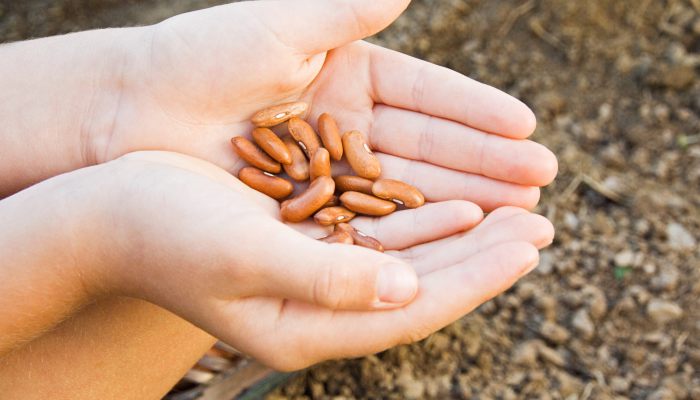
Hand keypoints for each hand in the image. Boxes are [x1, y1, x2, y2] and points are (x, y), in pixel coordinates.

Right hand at [81, 152, 551, 369]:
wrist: (113, 213)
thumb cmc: (165, 233)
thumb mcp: (243, 254)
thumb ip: (323, 278)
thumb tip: (406, 289)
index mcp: (306, 327)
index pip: (412, 310)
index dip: (474, 280)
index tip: (530, 247)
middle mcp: (319, 308)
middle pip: (423, 287)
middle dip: (484, 257)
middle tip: (543, 223)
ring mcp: (317, 277)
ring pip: (410, 259)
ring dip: (464, 235)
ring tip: (518, 209)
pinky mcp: (311, 243)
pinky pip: (383, 234)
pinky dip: (424, 219)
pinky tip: (458, 201)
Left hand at [99, 0, 555, 211]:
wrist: (136, 113)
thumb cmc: (203, 58)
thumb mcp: (284, 27)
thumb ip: (347, 10)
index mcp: (351, 72)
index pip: (429, 95)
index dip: (477, 113)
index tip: (526, 129)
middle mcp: (349, 121)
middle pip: (429, 146)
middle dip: (486, 164)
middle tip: (541, 183)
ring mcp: (332, 167)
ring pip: (406, 186)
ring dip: (460, 200)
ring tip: (516, 215)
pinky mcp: (309, 203)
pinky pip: (366, 218)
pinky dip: (407, 228)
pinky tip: (449, 239)